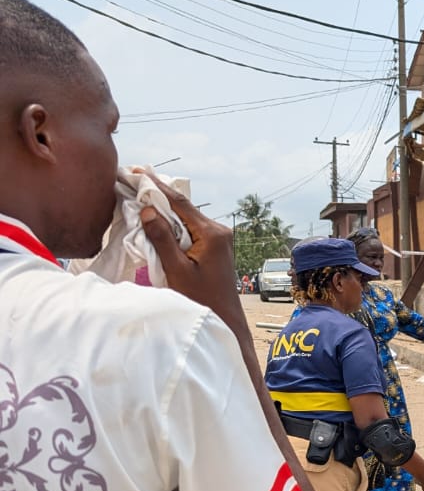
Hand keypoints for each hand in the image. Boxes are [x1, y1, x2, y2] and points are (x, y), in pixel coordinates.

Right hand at [138, 174, 240, 322]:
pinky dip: (172, 224)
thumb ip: (162, 239)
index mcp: (212, 234)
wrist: (224, 318)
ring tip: (139, 197)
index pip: (180, 203)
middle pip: (183, 207)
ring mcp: (218, 238)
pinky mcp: (214, 246)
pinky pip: (189, 228)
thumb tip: (148, 210)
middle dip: (157, 196)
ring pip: (185, 217)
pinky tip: (155, 220)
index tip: (137, 172)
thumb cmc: (202, 299)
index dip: (156, 186)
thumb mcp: (177, 269)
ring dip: (163, 211)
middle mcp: (219, 231)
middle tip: (132, 181)